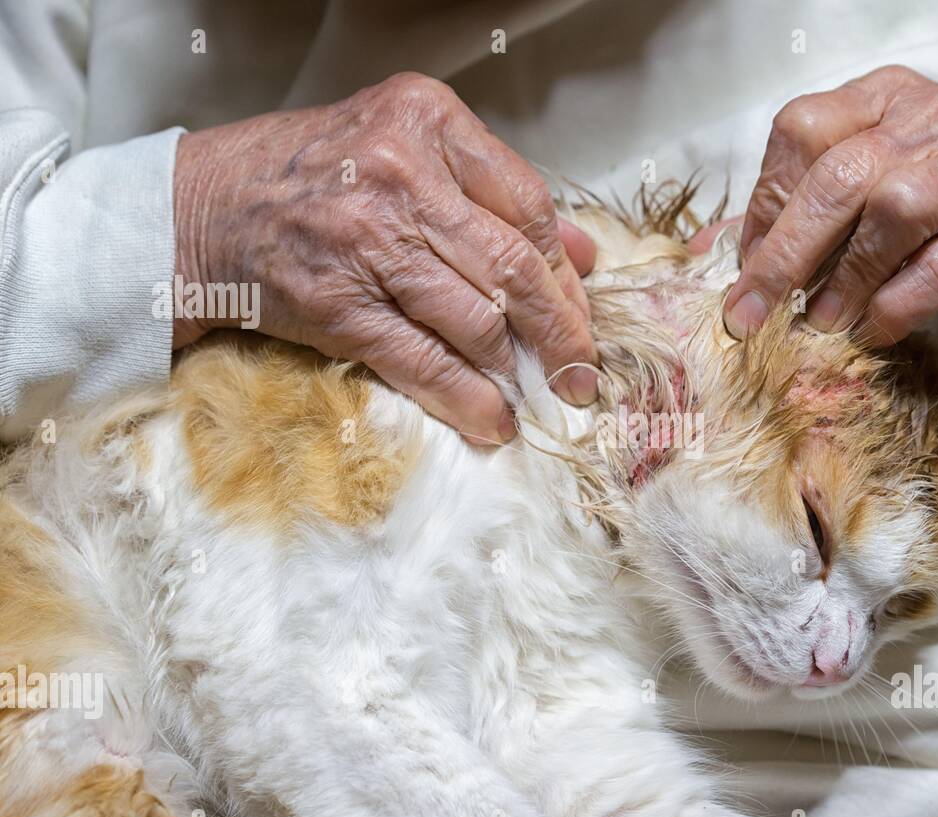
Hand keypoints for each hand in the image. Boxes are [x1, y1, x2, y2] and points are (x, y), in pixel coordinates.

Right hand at [173, 71, 597, 444]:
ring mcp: (367, 242)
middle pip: (513, 268)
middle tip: (583, 374)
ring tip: (540, 396)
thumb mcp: (406, 149)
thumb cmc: (312, 177)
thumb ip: (493, 195)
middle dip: (562, 334)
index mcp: (426, 121)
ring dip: (516, 371)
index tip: (582, 315)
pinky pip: (422, 362)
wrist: (201, 210)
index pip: (528, 205)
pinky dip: (466, 399)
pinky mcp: (338, 304)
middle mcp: (400, 175)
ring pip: (475, 320)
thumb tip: (583, 256)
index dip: (566, 274)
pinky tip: (492, 420)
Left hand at [725, 65, 937, 341]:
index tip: (745, 268)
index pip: (802, 133)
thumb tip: (708, 251)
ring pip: (895, 209)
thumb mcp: (871, 182)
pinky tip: (875, 330)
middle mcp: (929, 119)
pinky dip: (901, 303)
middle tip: (751, 315)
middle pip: (839, 177)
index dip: (764, 205)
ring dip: (846, 278)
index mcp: (883, 99)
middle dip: (784, 254)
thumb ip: (796, 209)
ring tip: (821, 324)